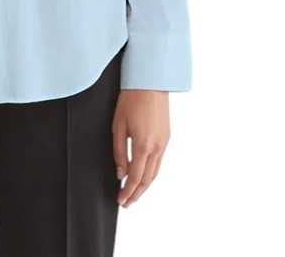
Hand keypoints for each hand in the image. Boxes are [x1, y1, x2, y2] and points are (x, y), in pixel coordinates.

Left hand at [111, 89, 169, 206]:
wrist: (150, 81)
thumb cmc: (131, 99)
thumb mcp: (118, 125)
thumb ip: (118, 151)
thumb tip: (120, 173)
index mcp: (143, 145)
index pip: (136, 177)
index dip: (128, 191)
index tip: (120, 200)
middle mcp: (157, 147)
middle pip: (148, 179)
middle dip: (137, 193)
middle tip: (126, 202)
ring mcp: (164, 142)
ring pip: (155, 172)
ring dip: (145, 185)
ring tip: (134, 193)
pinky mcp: (166, 137)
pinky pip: (159, 161)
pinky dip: (151, 172)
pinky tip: (144, 174)